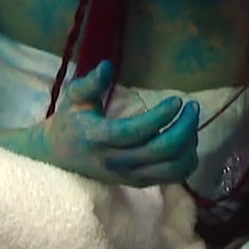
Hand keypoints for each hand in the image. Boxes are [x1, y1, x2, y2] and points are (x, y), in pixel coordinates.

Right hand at [28, 61, 200, 186]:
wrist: (57, 157)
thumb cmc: (69, 123)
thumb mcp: (74, 98)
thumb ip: (91, 83)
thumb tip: (107, 65)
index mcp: (100, 138)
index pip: (138, 131)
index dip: (162, 116)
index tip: (177, 100)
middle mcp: (117, 161)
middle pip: (162, 151)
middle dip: (184, 128)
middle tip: (192, 107)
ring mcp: (128, 175)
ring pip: (171, 168)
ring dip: (188, 145)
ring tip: (189, 123)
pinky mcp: (137, 182)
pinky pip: (171, 178)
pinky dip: (185, 161)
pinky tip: (185, 142)